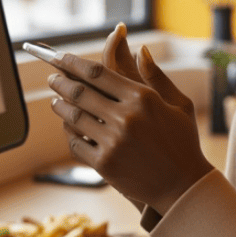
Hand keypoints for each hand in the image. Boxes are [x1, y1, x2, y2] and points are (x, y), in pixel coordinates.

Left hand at [47, 27, 211, 214]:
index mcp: (143, 98)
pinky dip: (68, 131)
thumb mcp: (179, 104)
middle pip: (80, 92)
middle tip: (52, 77)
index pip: (98, 73)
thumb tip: (140, 49)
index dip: (74, 63)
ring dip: (59, 105)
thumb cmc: (183, 142)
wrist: (183, 187)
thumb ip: (156, 75)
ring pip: (73, 116)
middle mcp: (126, 117)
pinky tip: (67, 125)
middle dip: (61, 81)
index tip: (61, 58)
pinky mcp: (105, 164)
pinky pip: (75, 142)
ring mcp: (113, 142)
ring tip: (55, 100)